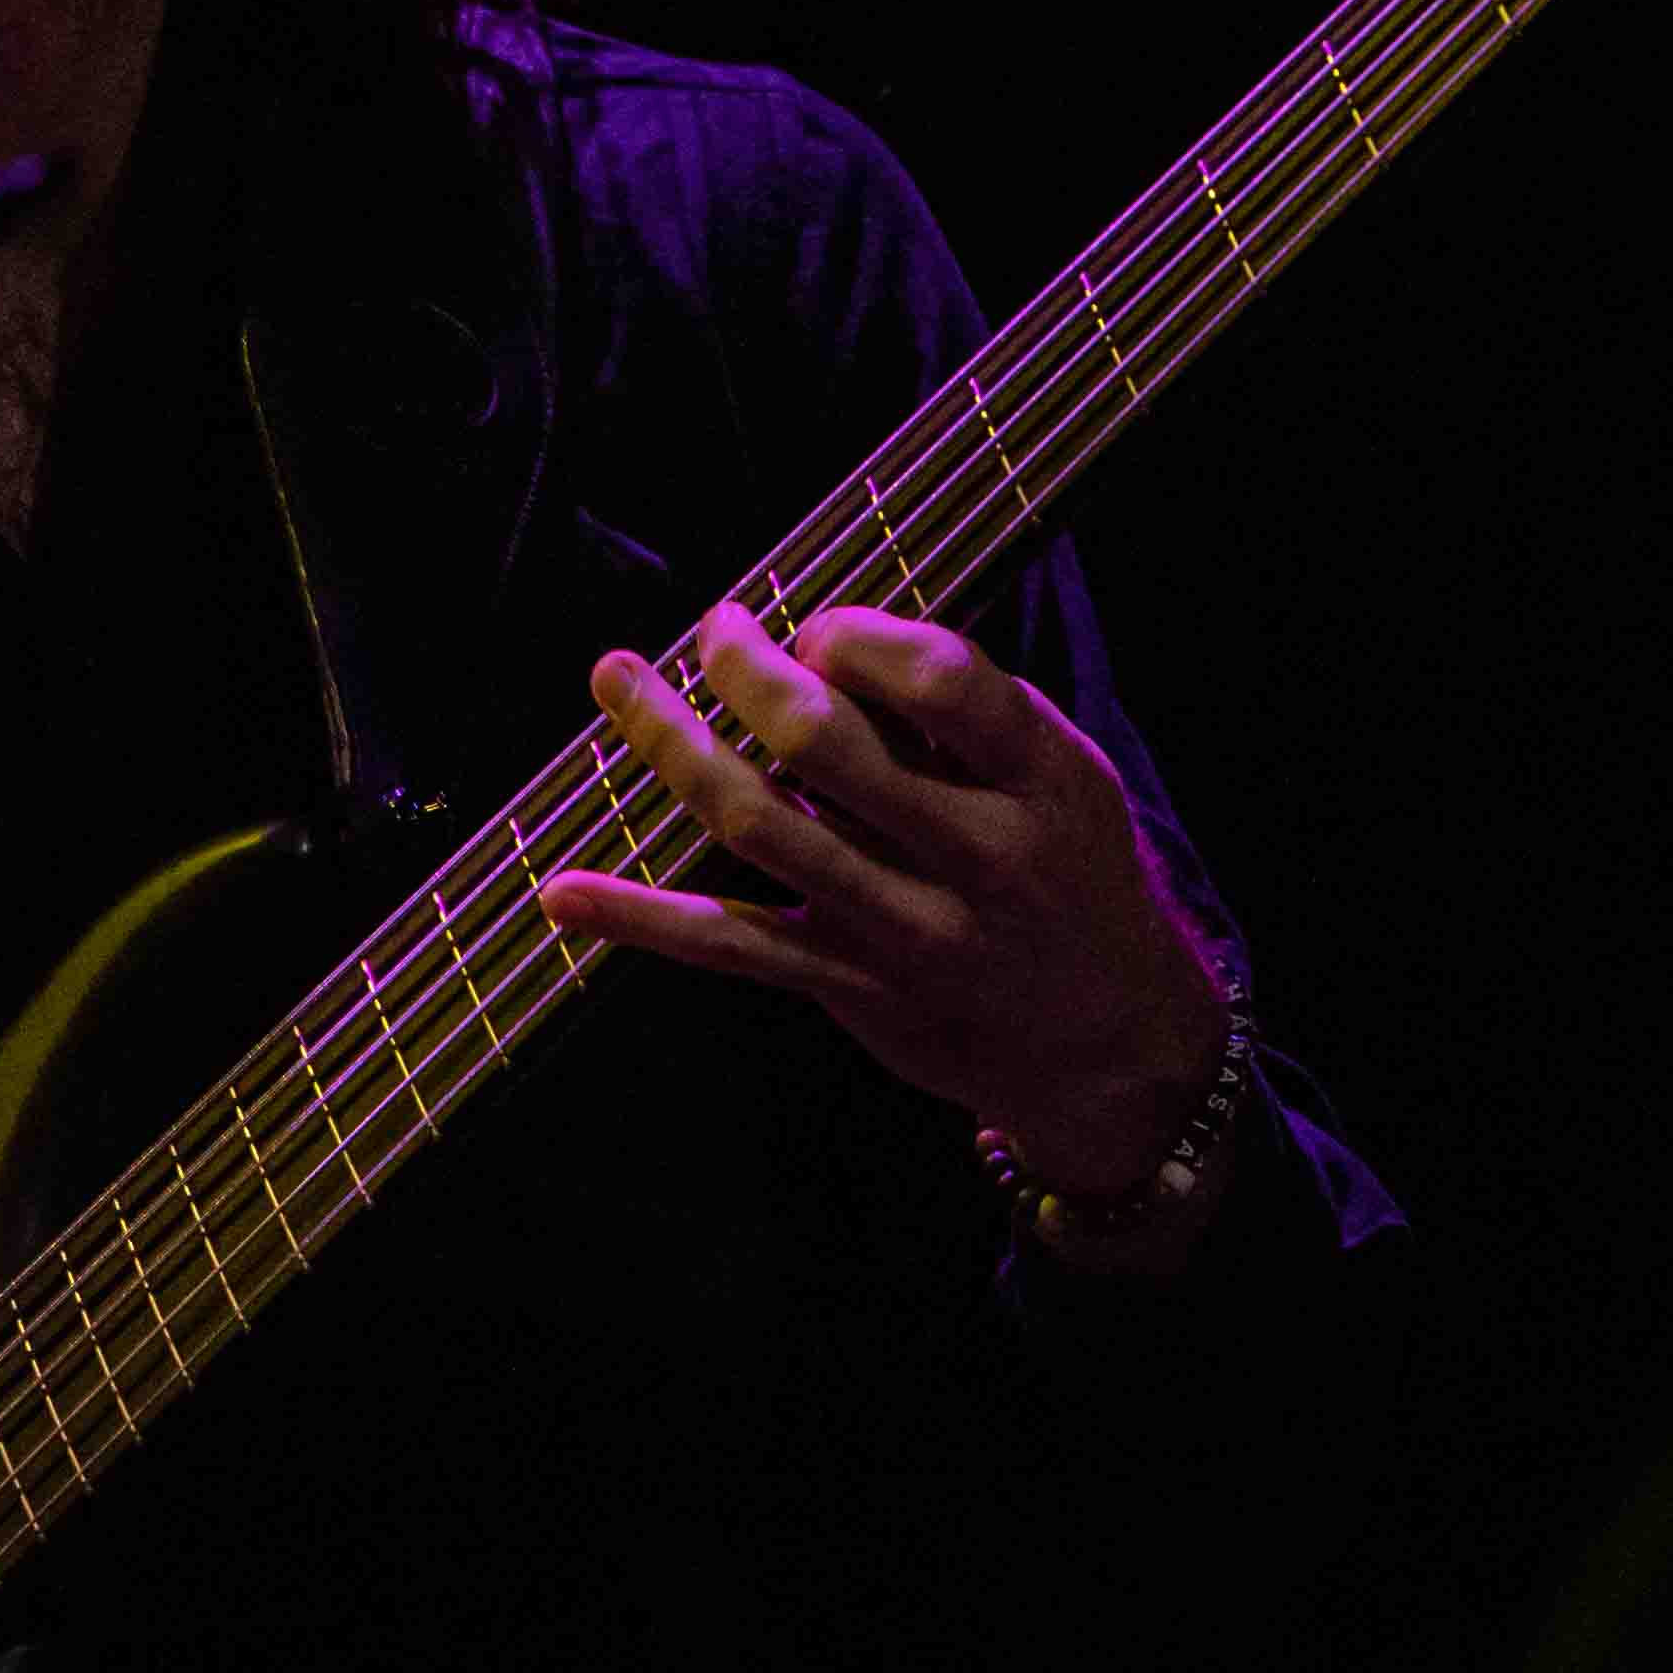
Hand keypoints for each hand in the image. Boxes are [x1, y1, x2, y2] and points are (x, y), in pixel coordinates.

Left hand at [546, 600, 1233, 1200]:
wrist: (1109, 1044)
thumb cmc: (1072, 873)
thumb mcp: (1064, 774)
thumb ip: (966, 713)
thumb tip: (828, 637)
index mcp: (1038, 778)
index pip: (938, 677)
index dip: (857, 633)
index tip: (819, 627)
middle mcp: (973, 855)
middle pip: (826, 744)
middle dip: (748, 669)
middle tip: (716, 629)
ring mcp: (905, 930)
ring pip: (759, 824)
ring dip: (670, 744)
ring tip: (616, 677)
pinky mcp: (850, 987)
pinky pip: (729, 943)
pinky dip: (638, 917)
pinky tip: (563, 889)